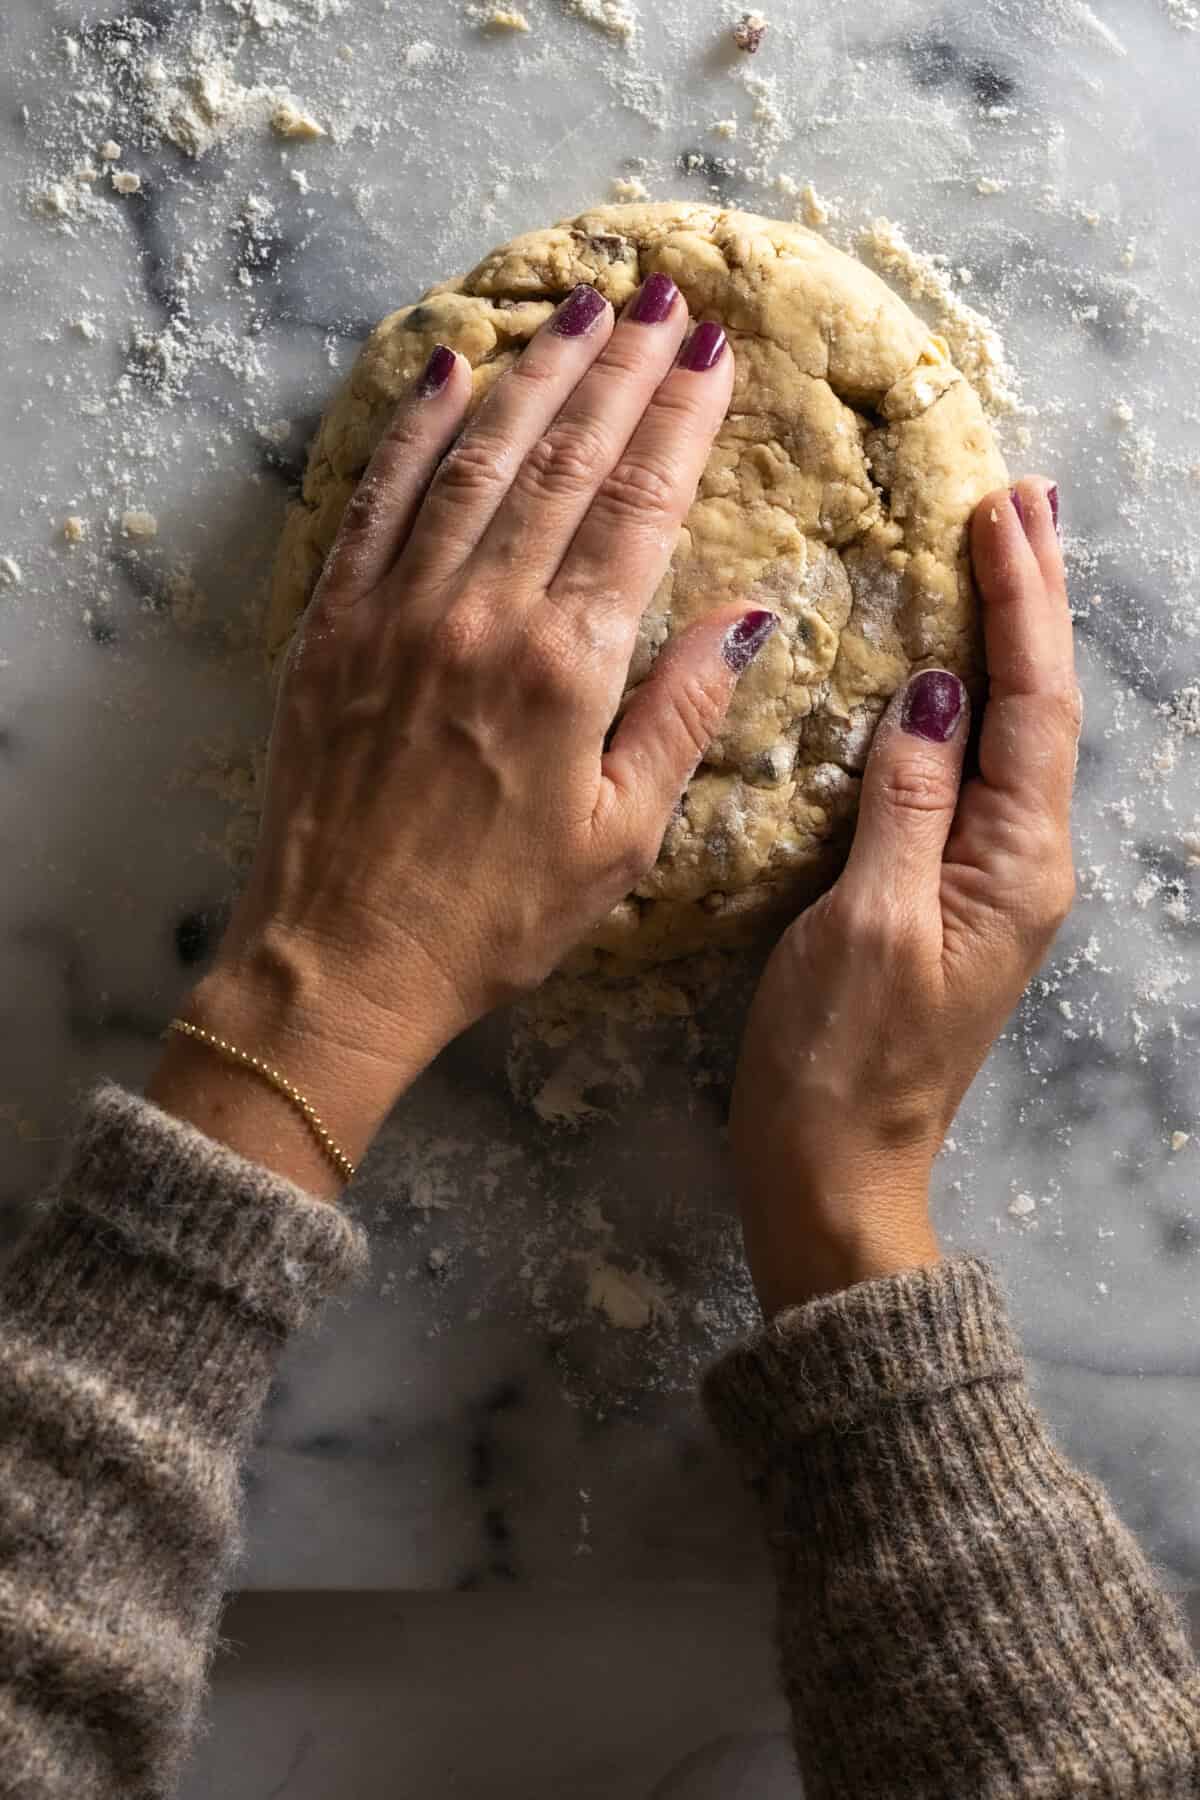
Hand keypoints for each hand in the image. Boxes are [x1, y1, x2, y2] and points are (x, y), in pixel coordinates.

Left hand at [150, 280, 774, 1190]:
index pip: (640, 508)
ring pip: (477, 460)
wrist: (343, 959)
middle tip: (660, 300)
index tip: (711, 354)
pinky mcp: (333, 625)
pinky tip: (448, 373)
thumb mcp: (620, 841)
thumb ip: (681, 716)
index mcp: (566, 667)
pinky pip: (378, 501)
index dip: (679, 421)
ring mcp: (397, 610)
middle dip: (619, 370)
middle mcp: (481, 614)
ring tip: (579, 309)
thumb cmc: (496, 919)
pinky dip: (415, 431)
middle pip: (564, 460)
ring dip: (532, 375)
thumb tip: (747, 616)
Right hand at [730, 479, 1077, 1313]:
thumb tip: (937, 691)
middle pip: (1042, 709)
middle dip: (1033, 601)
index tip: (1001, 510)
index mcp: (1015, 864)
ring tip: (1000, 555)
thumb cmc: (840, 1057)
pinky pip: (971, 774)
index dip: (1020, 602)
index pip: (1033, 704)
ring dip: (1009, 640)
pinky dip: (970, 702)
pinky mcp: (946, 897)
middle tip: (1023, 500)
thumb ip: (907, 800)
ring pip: (1012, 736)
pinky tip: (949, 673)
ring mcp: (988, 883)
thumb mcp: (869, 921)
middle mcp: (1021, 864)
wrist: (833, 1168)